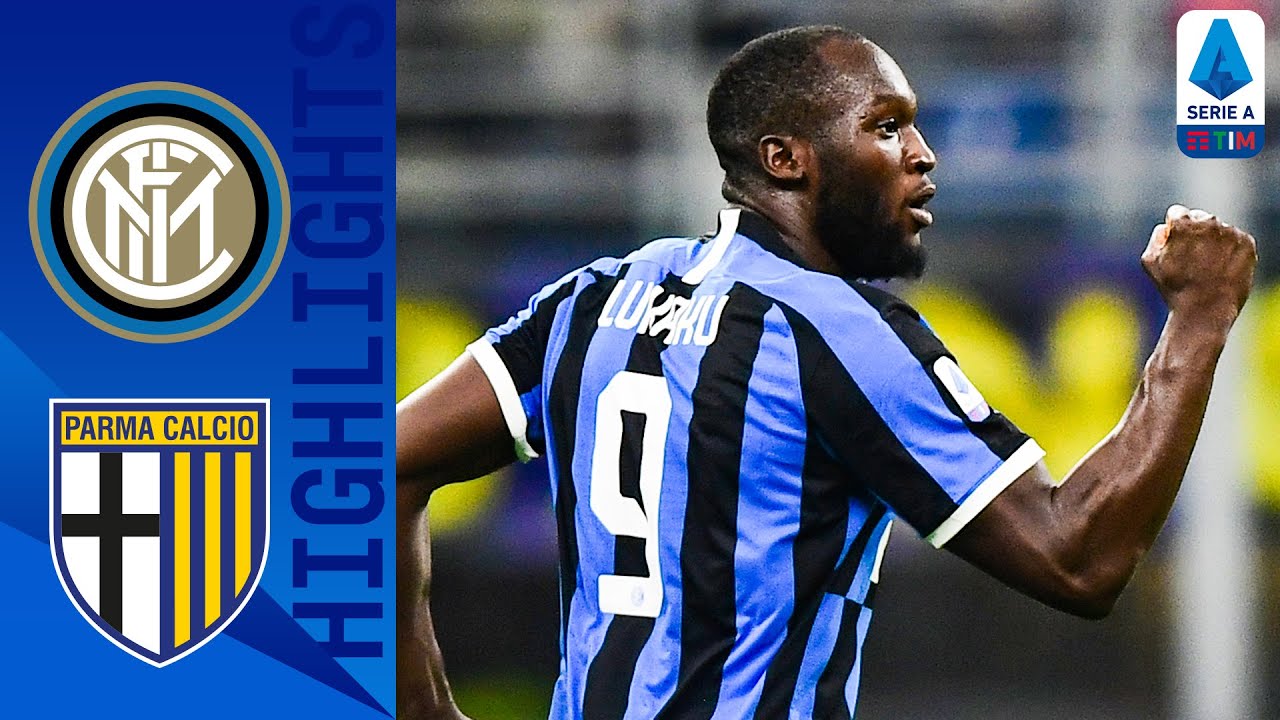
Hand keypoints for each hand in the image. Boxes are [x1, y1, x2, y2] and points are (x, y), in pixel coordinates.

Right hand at [1141, 204, 1256, 329]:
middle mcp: (1209, 222)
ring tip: (1207, 268)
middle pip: (1200, 219)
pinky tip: (1221, 269)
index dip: (1173, 230)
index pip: (1177, 213)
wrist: (1205, 310)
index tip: (1175, 245)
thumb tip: (1166, 228)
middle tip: (1192, 259)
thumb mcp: (1149, 262)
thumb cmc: (1174, 288)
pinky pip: (1236, 240)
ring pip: (1219, 230)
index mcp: (1183, 223)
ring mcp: (1230, 232)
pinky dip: (1229, 251)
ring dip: (1213, 242)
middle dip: (1195, 234)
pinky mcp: (1247, 243)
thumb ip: (1156, 238)